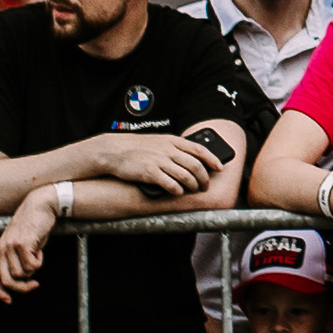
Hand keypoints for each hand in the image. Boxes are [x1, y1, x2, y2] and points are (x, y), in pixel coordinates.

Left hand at [0, 187, 59, 300]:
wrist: (40, 206)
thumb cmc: (33, 226)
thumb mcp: (21, 245)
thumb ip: (16, 260)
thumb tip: (22, 279)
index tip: (9, 301)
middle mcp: (1, 250)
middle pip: (7, 281)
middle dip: (23, 288)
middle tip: (35, 285)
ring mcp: (10, 247)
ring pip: (21, 274)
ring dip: (33, 270)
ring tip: (37, 257)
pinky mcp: (21, 244)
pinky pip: (31, 266)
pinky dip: (39, 262)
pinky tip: (40, 250)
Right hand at [99, 131, 220, 197]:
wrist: (113, 150)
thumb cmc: (136, 148)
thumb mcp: (158, 142)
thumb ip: (174, 148)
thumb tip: (192, 158)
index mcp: (171, 141)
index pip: (199, 149)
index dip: (212, 159)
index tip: (219, 168)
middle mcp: (167, 150)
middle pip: (195, 165)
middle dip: (204, 178)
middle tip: (205, 186)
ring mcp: (159, 161)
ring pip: (186, 176)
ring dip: (193, 186)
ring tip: (194, 190)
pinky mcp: (149, 173)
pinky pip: (171, 184)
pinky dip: (177, 190)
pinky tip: (178, 192)